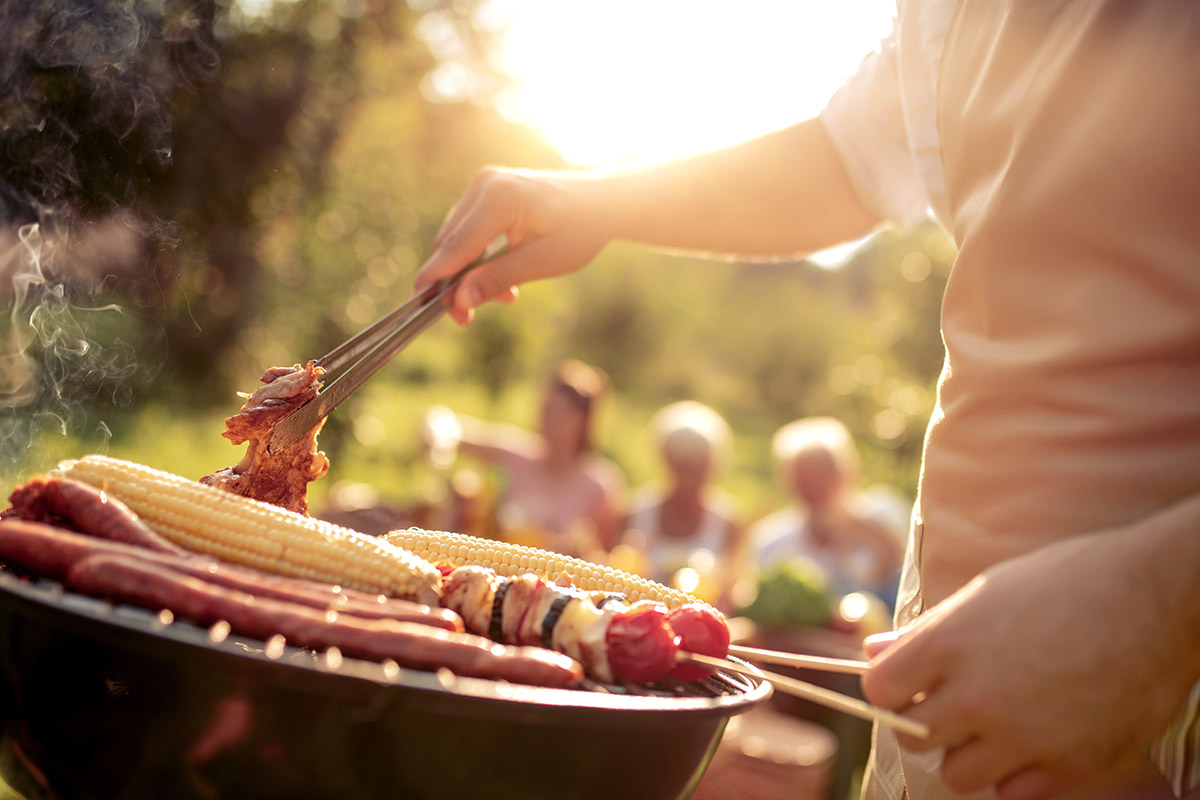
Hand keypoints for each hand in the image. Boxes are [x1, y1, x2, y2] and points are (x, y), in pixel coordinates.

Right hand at [414, 167, 610, 324]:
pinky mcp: (487, 192)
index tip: (417, 304)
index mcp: (499, 197)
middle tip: (464, 319)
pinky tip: (503, 280)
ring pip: (457, 239)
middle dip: (455, 283)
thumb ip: (498, 279)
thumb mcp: (542, 263)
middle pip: (451, 243)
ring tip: (505, 297)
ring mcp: (484, 185)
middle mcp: (485, 184)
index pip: (457, 245)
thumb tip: (459, 302)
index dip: (436, 278)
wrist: (602, 202)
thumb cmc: (580, 230)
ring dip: (470, 273)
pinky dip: (479, 258)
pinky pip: (469, 230)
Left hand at [861, 528, 1194, 798]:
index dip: (890, 687)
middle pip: (912, 736)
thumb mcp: (987, 592)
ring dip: (968, 752)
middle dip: (925, 719)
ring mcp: (1023, 735)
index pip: (880, 689)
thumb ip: (928, 631)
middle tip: (956, 700)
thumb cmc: (1069, 582)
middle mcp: (978, 695)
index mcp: (951, 643)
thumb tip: (875, 650)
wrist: (1157, 597)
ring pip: (957, 773)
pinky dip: (1016, 774)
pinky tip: (1033, 741)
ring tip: (997, 721)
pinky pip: (1013, 793)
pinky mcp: (1069, 766)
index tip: (907, 682)